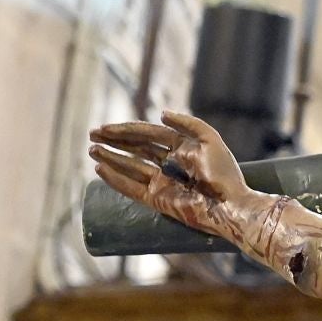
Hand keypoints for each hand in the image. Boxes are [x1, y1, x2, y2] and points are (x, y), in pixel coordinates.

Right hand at [88, 112, 253, 236]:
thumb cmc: (224, 174)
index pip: (149, 135)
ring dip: (111, 158)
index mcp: (183, 148)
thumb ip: (189, 123)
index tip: (106, 128)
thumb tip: (161, 114)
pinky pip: (131, 188)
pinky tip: (100, 168)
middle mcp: (170, 164)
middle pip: (136, 149)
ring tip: (91, 150)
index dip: (127, 130)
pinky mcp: (159, 200)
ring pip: (131, 167)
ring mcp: (163, 183)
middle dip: (114, 141)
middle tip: (92, 135)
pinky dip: (116, 179)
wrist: (230, 206)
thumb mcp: (211, 140)